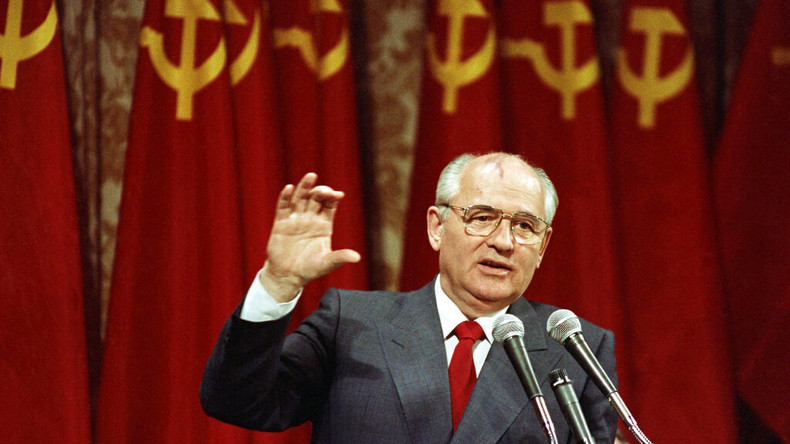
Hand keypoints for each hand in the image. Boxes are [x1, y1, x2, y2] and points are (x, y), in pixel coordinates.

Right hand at [259, 173, 360, 301]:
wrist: (288, 276)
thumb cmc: (310, 269)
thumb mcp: (326, 264)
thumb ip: (340, 258)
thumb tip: (357, 257)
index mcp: (324, 224)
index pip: (330, 205)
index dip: (333, 197)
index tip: (338, 195)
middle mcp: (310, 218)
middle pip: (316, 198)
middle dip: (321, 191)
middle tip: (324, 190)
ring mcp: (295, 219)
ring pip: (300, 198)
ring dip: (305, 187)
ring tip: (311, 176)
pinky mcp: (281, 223)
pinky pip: (283, 207)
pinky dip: (285, 197)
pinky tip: (288, 188)